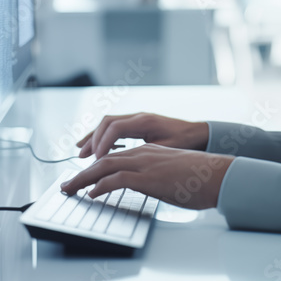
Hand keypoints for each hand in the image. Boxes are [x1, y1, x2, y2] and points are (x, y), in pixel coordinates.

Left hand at [60, 144, 234, 209]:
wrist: (218, 175)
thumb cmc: (200, 178)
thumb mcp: (173, 173)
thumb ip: (157, 176)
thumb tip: (150, 187)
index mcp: (148, 152)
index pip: (114, 156)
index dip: (95, 166)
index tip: (82, 177)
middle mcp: (143, 153)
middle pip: (102, 159)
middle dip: (81, 172)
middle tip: (66, 185)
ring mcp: (145, 164)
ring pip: (104, 167)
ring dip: (82, 179)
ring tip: (70, 189)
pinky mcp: (148, 177)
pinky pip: (116, 179)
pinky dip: (100, 186)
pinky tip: (92, 194)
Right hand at [76, 113, 208, 158]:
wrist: (199, 134)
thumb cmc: (186, 142)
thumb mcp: (168, 150)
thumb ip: (148, 154)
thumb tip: (128, 163)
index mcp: (144, 121)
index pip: (115, 128)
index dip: (103, 143)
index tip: (96, 160)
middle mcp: (138, 117)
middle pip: (107, 123)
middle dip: (92, 139)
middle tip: (81, 156)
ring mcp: (137, 120)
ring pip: (108, 125)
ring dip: (94, 138)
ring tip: (81, 152)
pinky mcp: (137, 126)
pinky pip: (115, 129)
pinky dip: (103, 138)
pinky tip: (96, 149)